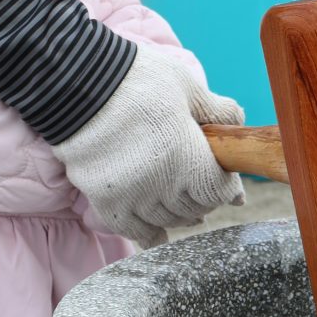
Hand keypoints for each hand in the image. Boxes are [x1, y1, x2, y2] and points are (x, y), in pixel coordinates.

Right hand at [53, 43, 245, 247]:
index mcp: (188, 158)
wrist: (78, 84)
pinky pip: (133, 230)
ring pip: (167, 220)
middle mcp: (162, 185)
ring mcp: (132, 196)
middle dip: (205, 200)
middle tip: (205, 192)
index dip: (228, 188)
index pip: (219, 191)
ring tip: (185, 211)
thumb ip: (215, 110)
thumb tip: (238, 121)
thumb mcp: (186, 85)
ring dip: (180, 216)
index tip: (231, 186)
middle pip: (195, 209)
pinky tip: (157, 237)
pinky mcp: (105, 200)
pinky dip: (149, 236)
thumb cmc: (138, 79)